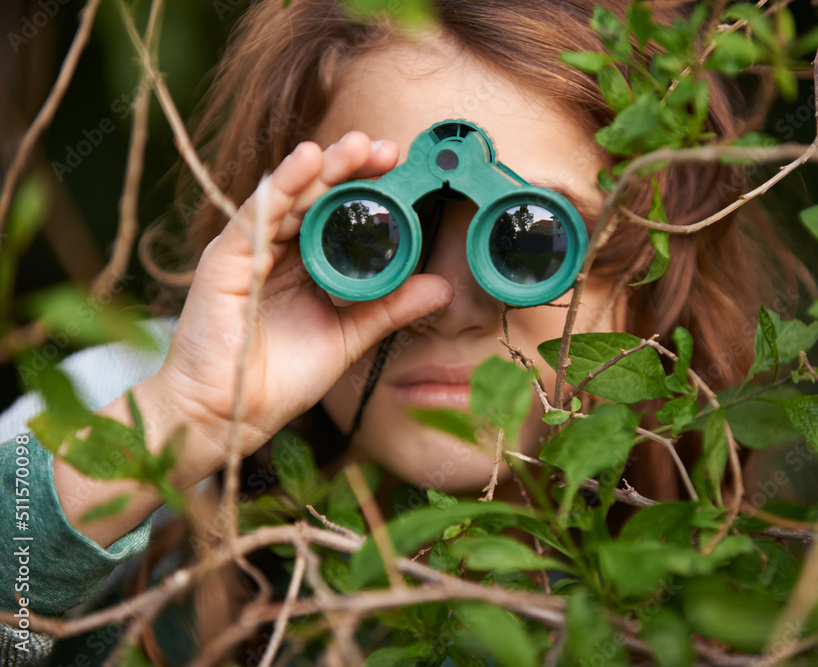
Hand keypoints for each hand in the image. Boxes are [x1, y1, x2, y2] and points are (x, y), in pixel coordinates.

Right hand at [157, 133, 453, 463]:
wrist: (230, 415)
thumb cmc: (280, 378)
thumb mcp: (348, 336)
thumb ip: (389, 307)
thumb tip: (442, 287)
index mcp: (304, 263)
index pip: (336, 213)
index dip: (367, 188)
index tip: (402, 169)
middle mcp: (276, 249)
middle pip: (314, 196)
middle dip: (350, 168)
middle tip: (386, 149)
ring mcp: (249, 250)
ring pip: (287, 196)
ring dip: (321, 168)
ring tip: (356, 146)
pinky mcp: (225, 259)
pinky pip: (254, 215)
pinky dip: (281, 186)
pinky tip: (306, 162)